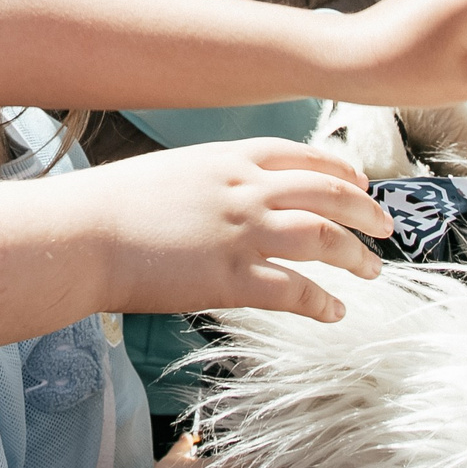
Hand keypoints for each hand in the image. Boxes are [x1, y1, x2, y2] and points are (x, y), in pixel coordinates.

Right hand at [71, 139, 384, 322]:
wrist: (81, 233)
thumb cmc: (112, 205)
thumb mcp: (172, 171)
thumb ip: (212, 179)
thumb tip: (233, 193)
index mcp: (229, 158)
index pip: (302, 155)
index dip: (339, 168)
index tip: (359, 183)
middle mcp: (245, 189)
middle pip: (328, 191)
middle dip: (365, 209)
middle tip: (385, 227)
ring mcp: (242, 232)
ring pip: (324, 237)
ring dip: (355, 255)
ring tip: (372, 270)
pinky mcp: (231, 278)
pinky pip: (295, 290)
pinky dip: (322, 301)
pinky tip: (334, 311)